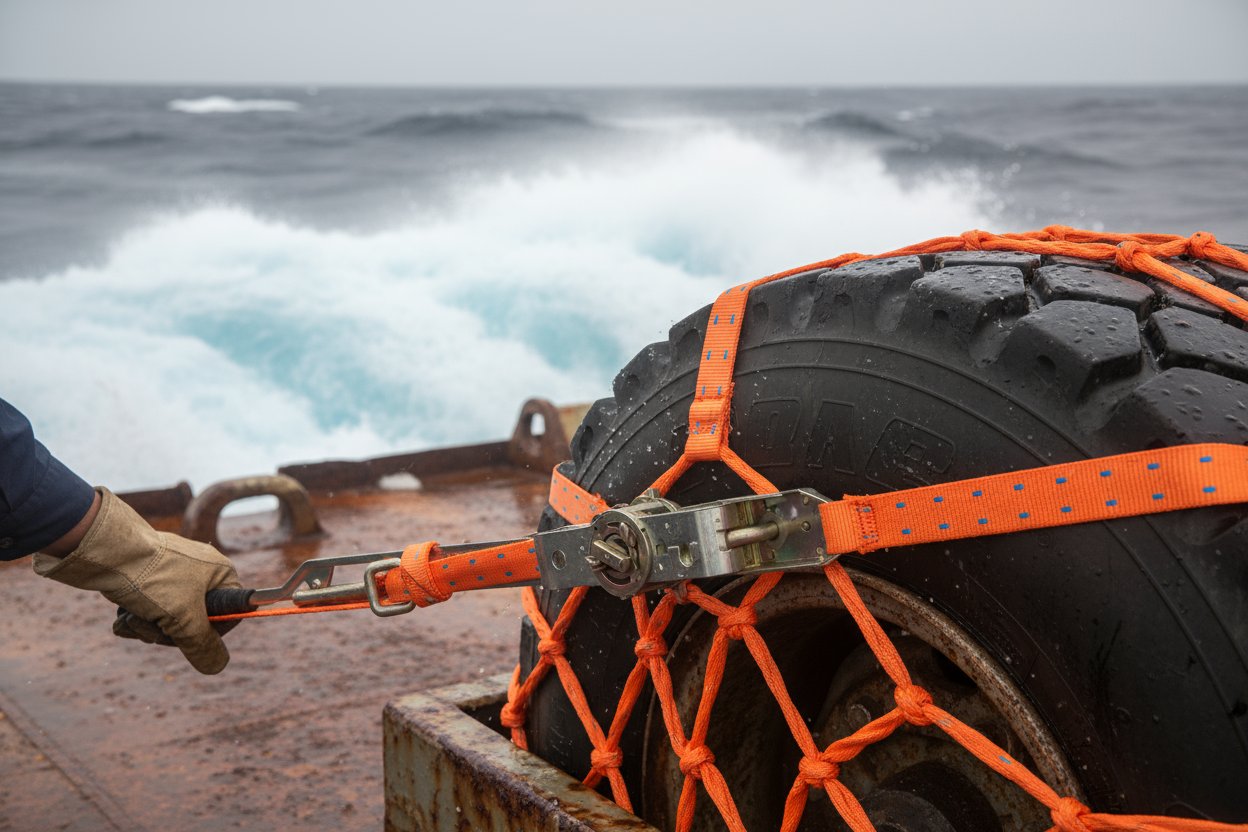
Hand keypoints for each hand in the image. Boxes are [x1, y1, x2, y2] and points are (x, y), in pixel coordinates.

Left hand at [33, 488, 241, 673]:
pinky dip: (136, 617)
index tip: (187, 636)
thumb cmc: (152, 580)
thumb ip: (203, 646)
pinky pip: (150, 608)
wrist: (106, 552)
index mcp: (220, 574)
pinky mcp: (148, 576)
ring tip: (133, 616)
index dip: (207, 634)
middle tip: (155, 625)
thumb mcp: (184, 619)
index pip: (228, 615)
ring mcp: (173, 573)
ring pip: (167, 619)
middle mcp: (200, 571)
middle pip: (193, 622)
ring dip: (147, 627)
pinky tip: (124, 613)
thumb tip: (217, 666)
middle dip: (167, 632)